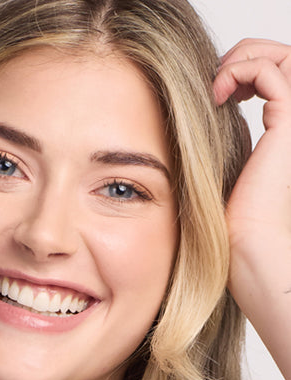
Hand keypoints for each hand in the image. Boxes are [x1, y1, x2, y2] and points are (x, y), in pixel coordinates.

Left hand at [212, 40, 290, 369]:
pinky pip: (272, 70)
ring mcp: (289, 124)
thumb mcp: (206, 180)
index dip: (241, 70)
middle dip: (243, 56)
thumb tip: (170, 136)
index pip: (269, 79)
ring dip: (243, 58)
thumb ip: (203, 153)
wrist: (244, 252)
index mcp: (274, 136)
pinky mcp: (287, 126)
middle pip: (277, 60)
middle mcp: (286, 127)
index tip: (210, 90)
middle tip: (212, 79)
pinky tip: (217, 95)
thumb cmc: (221, 232)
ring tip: (215, 85)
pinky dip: (243, 69)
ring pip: (279, 56)